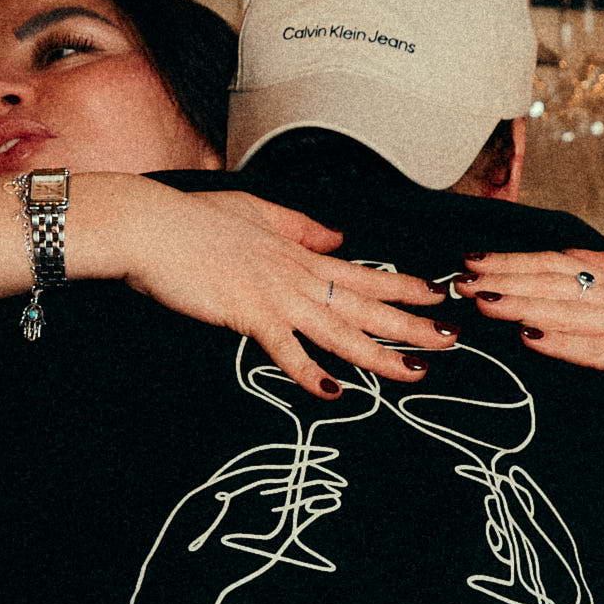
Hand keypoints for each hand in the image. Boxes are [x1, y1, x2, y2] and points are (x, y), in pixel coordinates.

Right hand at [77, 180, 453, 396]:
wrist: (151, 226)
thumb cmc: (194, 221)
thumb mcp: (258, 213)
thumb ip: (301, 228)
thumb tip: (339, 237)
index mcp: (301, 256)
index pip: (366, 274)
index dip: (407, 288)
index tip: (441, 297)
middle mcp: (298, 277)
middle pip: (367, 306)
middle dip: (413, 326)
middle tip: (451, 341)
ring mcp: (276, 297)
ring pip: (340, 331)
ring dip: (380, 355)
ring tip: (415, 373)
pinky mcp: (248, 315)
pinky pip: (287, 349)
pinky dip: (310, 371)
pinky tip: (334, 391)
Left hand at [459, 250, 603, 440]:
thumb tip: (560, 279)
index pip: (564, 262)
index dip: (516, 260)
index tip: (475, 260)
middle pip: (559, 280)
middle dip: (507, 277)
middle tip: (463, 277)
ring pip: (571, 310)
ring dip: (524, 305)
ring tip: (485, 302)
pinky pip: (597, 349)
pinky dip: (563, 343)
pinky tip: (531, 340)